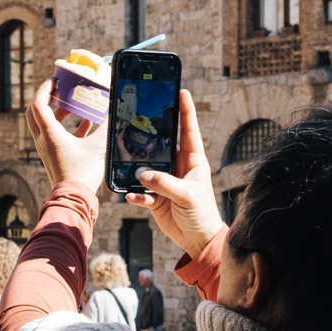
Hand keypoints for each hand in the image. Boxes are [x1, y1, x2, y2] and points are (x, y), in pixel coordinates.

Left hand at [26, 77, 107, 191]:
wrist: (75, 197)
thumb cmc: (82, 173)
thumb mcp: (97, 147)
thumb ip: (105, 128)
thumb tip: (114, 113)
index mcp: (50, 134)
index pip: (38, 104)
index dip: (45, 89)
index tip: (54, 79)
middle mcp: (44, 140)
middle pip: (35, 112)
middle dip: (46, 98)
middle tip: (60, 90)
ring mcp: (47, 148)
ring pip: (45, 123)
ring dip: (58, 112)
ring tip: (75, 105)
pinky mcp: (54, 155)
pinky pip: (55, 135)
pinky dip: (66, 126)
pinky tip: (86, 124)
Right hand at [127, 90, 223, 259]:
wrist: (196, 239)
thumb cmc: (201, 214)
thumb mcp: (187, 195)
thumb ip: (165, 184)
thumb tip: (143, 174)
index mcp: (193, 161)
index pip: (189, 130)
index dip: (186, 111)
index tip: (181, 91)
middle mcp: (178, 167)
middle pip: (162, 146)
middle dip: (150, 136)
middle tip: (137, 122)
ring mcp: (165, 182)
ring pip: (146, 169)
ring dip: (137, 170)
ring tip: (130, 170)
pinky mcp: (155, 198)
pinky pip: (140, 191)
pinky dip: (135, 194)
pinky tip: (132, 196)